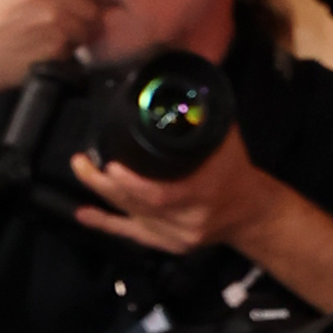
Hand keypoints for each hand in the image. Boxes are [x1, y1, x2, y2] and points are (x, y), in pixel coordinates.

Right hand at [0, 0, 109, 86]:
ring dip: (79, 37)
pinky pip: (78, 48)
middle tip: (70, 28)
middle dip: (84, 17)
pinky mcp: (56, 44)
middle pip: (90, 3)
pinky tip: (48, 52)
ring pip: (88, 27)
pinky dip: (68, 53)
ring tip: (56, 41)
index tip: (82, 1)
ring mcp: (52, 18)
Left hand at [71, 124, 264, 258]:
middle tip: (82, 161)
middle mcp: (189, 219)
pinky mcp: (169, 244)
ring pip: (133, 217)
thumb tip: (179, 88)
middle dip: (104, 184)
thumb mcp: (224, 141)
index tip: (109, 163)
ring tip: (83, 171)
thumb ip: (201, 119)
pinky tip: (83, 214)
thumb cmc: (234, 171)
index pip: (161, 195)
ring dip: (104, 195)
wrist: (250, 212)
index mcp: (203, 194)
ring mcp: (178, 235)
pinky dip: (106, 224)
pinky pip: (133, 235)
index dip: (131, 183)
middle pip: (139, 205)